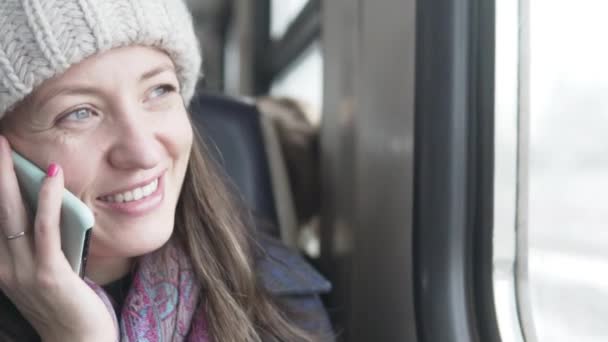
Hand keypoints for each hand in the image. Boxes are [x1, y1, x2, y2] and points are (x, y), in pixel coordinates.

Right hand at [0, 136, 115, 341]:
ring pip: (11, 215)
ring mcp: (23, 272)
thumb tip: (46, 200)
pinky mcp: (49, 275)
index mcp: (1, 266)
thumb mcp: (46, 269)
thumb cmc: (67, 302)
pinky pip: (45, 229)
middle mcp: (3, 268)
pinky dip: (47, 199)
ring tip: (8, 148)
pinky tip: (52, 176)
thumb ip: (40, 242)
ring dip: (8, 178)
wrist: (79, 341)